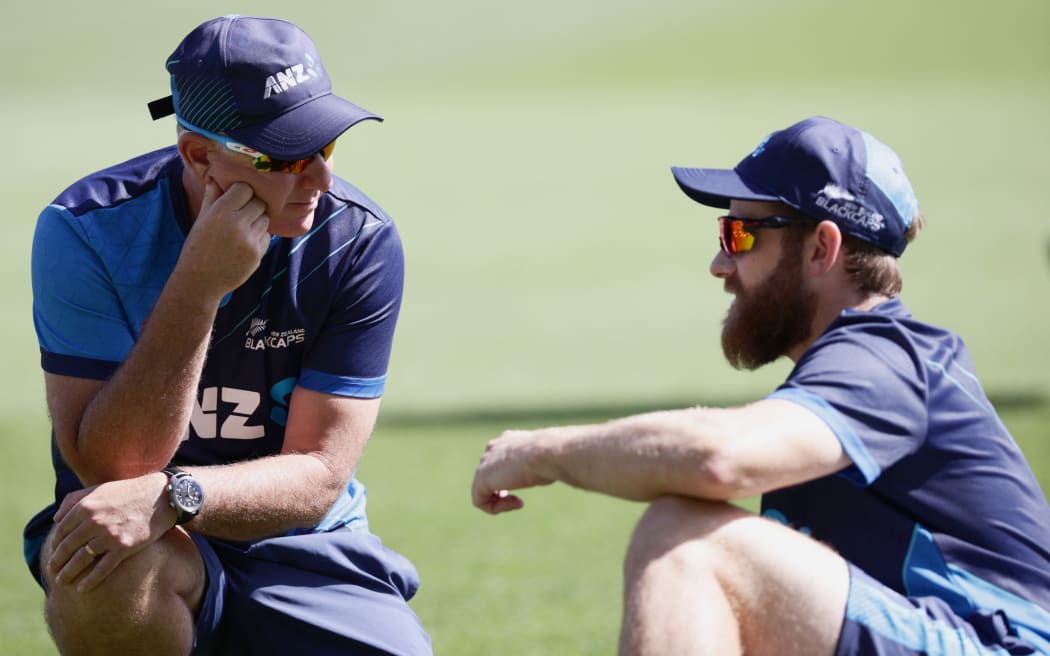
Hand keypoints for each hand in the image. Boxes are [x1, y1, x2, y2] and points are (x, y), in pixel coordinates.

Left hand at [46, 473, 174, 591]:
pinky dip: (90, 580)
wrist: (160, 498)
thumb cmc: (128, 493)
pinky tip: (82, 588)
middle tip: (52, 571)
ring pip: (82, 559)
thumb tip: (56, 519)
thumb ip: (74, 500)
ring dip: (68, 573)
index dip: (55, 544)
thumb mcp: (99, 489)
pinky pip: (102, 568)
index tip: (53, 553)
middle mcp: (94, 521)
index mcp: (86, 506)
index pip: (62, 531)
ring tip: (62, 580)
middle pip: (68, 547)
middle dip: (57, 561)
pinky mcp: (124, 547)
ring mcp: (109, 535)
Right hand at [176, 181, 271, 297]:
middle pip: (259, 203)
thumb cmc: (197, 247)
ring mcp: (250, 241)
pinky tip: (244, 243)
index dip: (241, 192)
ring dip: (257, 221)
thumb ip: (212, 197)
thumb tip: (217, 177)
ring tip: (241, 229)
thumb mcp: (201, 219)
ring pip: (265, 219)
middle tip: (241, 214)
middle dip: (252, 206)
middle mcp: (237, 225)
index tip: (236, 198)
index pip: (245, 188)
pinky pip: (266, 236)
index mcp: (220, 212)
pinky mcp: (258, 254)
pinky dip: (259, 237)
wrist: (200, 281)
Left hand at [471, 429, 554, 513]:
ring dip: (500, 500)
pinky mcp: (481, 480)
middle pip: (488, 474)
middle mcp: (493, 448)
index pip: (499, 459)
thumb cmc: (553, 455)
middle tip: (518, 498)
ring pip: (482, 488)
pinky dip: (495, 508)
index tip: (526, 482)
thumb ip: (536, 464)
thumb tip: (543, 473)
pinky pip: (479, 501)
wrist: (547, 452)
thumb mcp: (545, 459)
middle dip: (502, 489)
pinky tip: (516, 503)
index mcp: (507, 440)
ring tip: (518, 502)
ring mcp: (484, 463)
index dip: (509, 476)